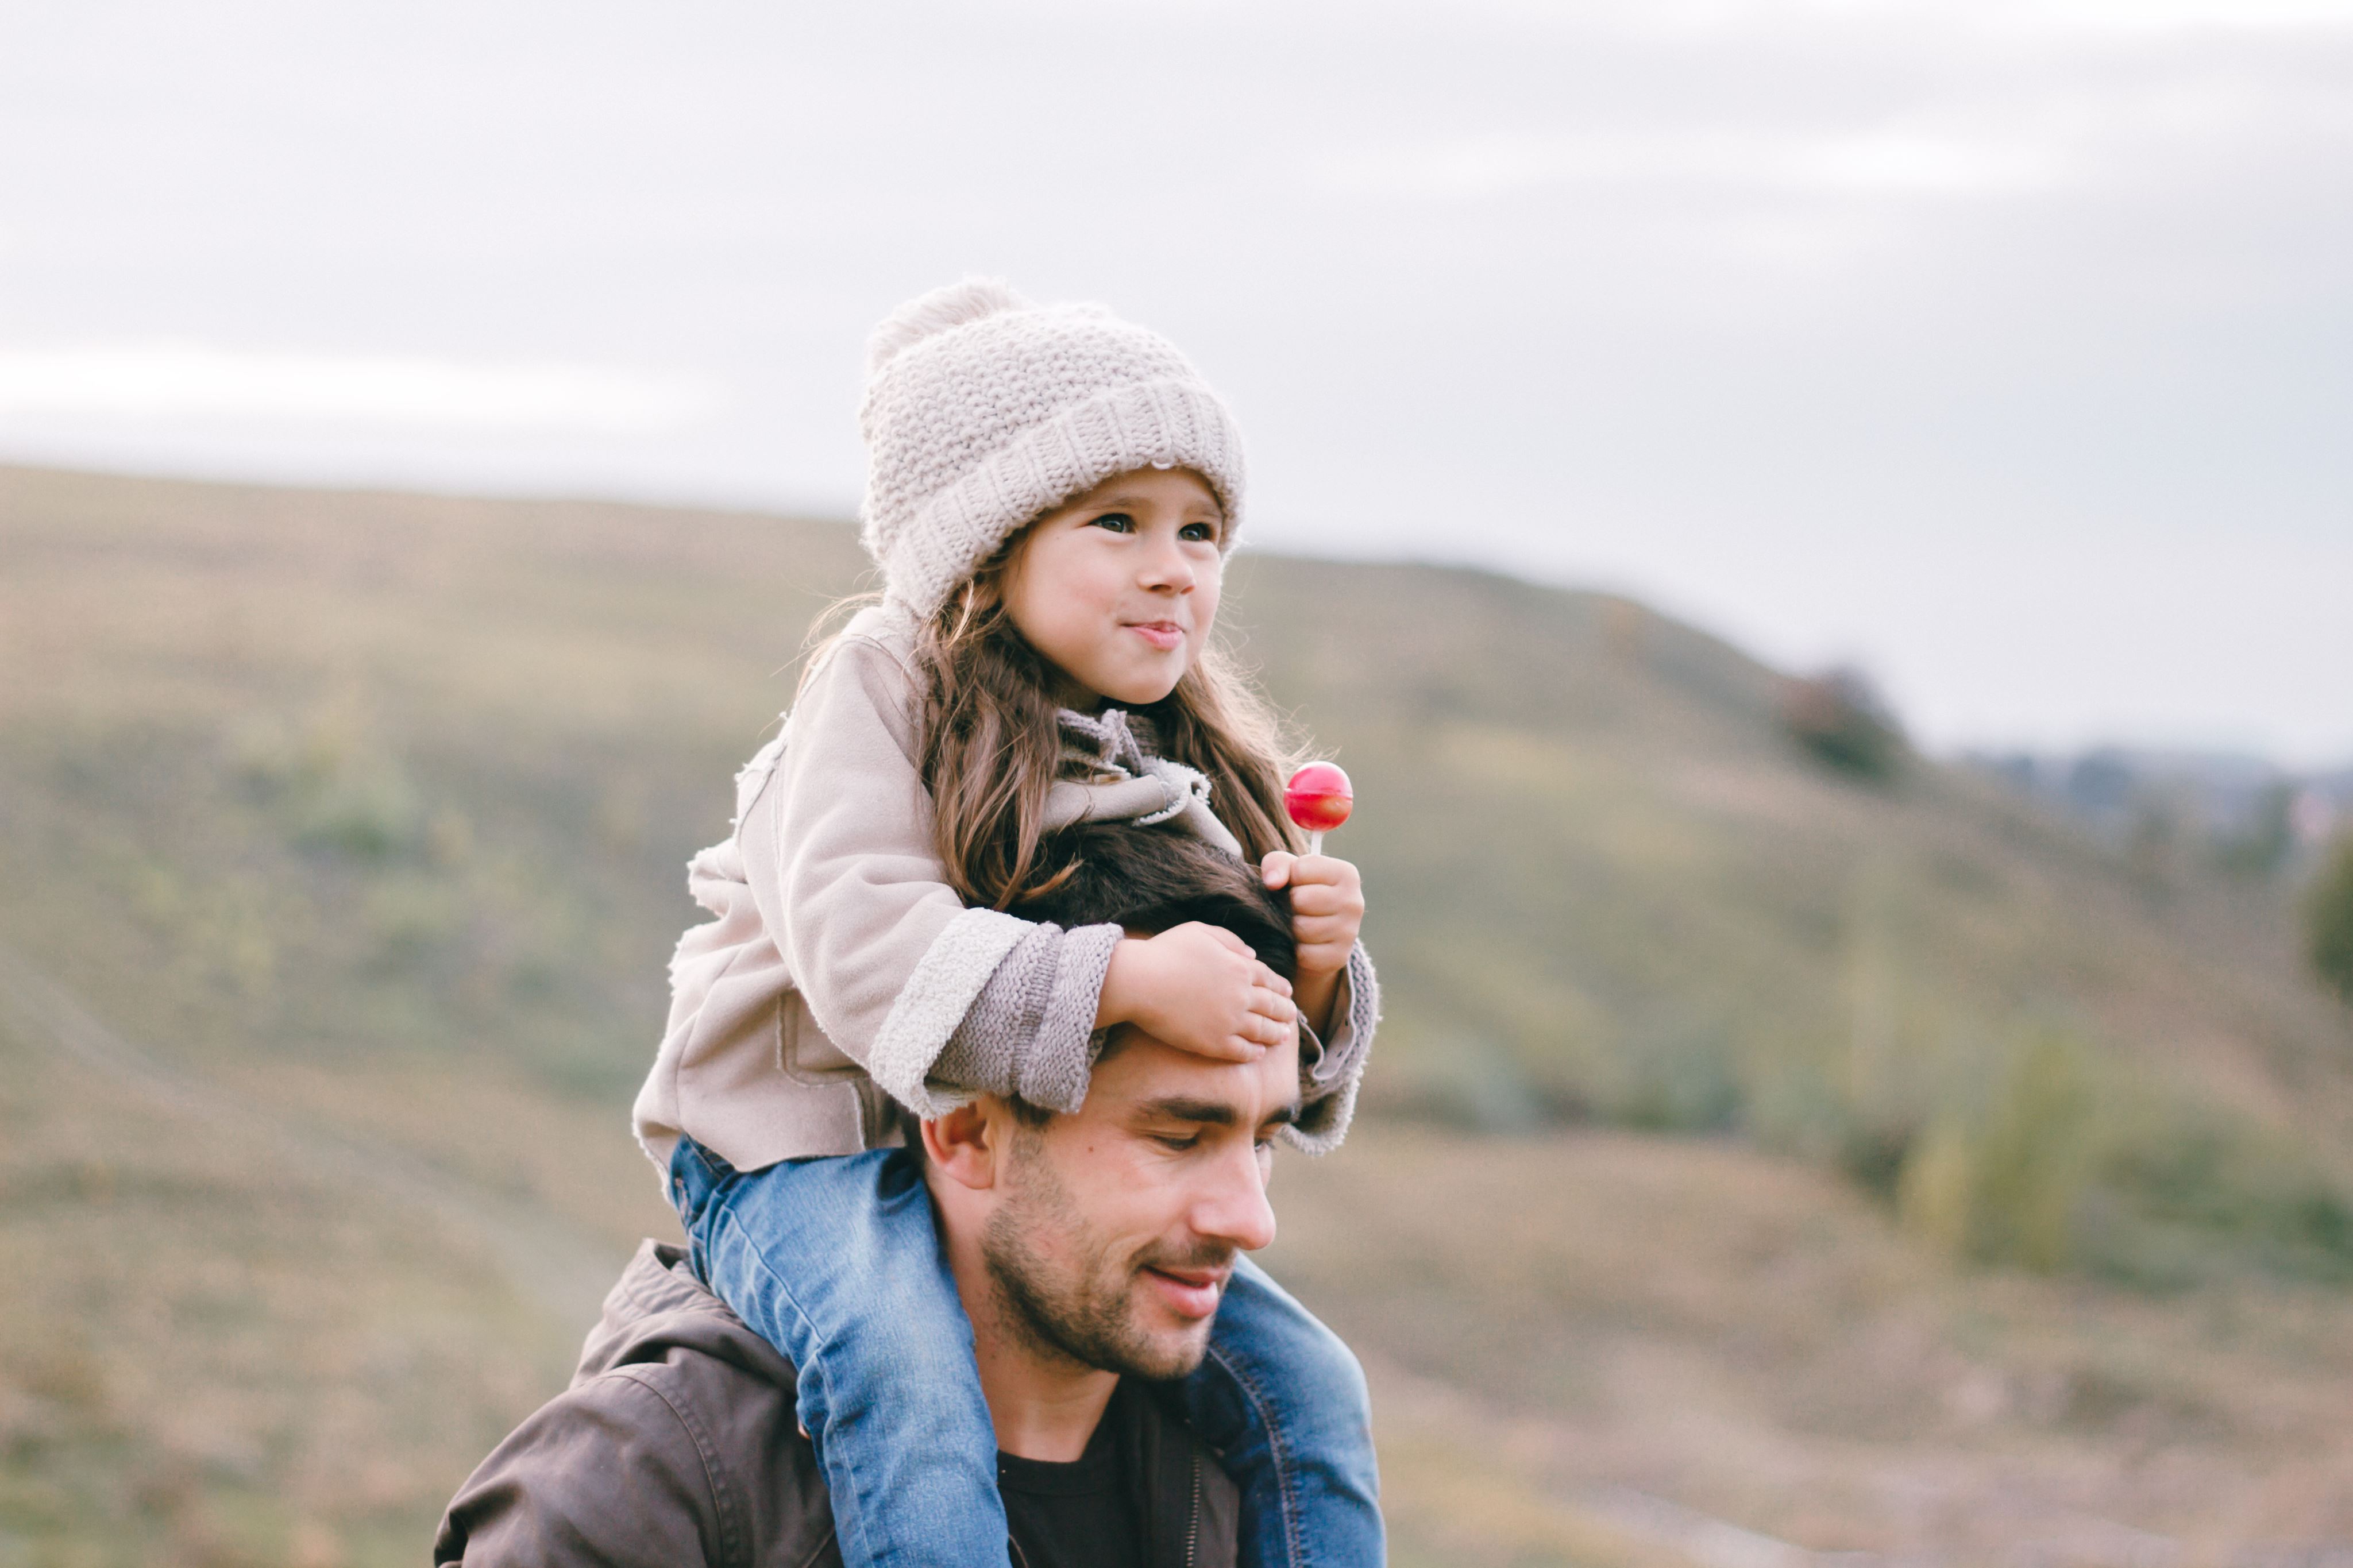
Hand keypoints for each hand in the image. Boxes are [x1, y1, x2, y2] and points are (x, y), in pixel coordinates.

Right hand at [1097, 922, 1296, 1061]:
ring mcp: (1230, 1022)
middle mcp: (1241, 996)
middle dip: (1285, 1012)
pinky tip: (1258, 1053)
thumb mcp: (1200, 932)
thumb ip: (1231, 940)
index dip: (1281, 987)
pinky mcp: (1214, 1043)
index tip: (1287, 993)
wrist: (1140, 982)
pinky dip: (1253, 1053)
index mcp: (1240, 967)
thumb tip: (1252, 955)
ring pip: (1262, 1031)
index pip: (1270, 979)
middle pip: (1272, 1006)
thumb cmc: (1165, 952)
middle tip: (1292, 1017)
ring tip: (1282, 1036)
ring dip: (1276, 1034)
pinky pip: (1241, 1051)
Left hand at [1259, 852, 1362, 978]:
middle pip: (1301, 899)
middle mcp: (1354, 902)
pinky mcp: (1339, 957)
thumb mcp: (1287, 871)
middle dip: (1288, 905)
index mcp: (1347, 874)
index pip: (1301, 869)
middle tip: (1293, 909)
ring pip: (1301, 927)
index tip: (1296, 886)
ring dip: (1289, 928)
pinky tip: (1300, 944)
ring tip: (1295, 925)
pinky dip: (1295, 950)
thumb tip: (1272, 882)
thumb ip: (1277, 864)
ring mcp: (1350, 932)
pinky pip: (1303, 953)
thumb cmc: (1299, 895)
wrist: (1311, 938)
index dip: (1289, 879)